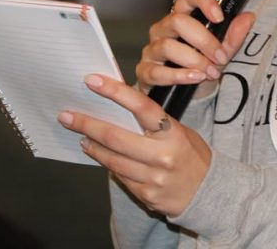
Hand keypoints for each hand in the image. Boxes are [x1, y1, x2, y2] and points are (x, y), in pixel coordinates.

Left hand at [58, 74, 208, 216]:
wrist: (208, 193)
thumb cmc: (192, 156)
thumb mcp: (181, 133)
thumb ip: (154, 124)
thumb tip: (120, 109)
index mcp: (173, 134)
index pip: (142, 107)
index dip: (115, 92)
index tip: (93, 81)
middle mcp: (162, 155)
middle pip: (116, 137)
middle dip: (87, 124)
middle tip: (67, 115)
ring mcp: (152, 177)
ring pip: (112, 159)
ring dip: (93, 145)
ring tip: (80, 135)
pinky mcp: (145, 195)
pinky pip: (119, 177)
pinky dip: (106, 163)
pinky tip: (99, 153)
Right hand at [137, 0, 255, 95]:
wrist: (192, 94)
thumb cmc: (205, 65)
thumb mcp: (223, 51)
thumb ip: (234, 36)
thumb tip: (248, 17)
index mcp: (182, 17)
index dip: (203, 1)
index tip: (219, 17)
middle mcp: (163, 29)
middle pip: (178, 21)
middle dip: (204, 41)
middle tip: (220, 57)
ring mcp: (152, 49)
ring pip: (167, 46)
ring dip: (194, 60)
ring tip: (211, 72)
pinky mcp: (145, 71)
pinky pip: (157, 72)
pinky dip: (179, 75)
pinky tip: (195, 78)